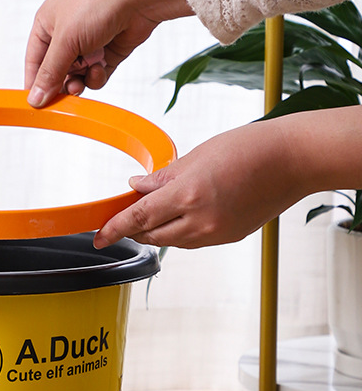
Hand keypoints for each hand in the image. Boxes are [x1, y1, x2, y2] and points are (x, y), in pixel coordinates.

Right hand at [24, 0, 191, 107]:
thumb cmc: (98, 4)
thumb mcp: (65, 41)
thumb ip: (49, 73)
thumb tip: (34, 98)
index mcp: (47, 22)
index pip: (34, 60)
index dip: (34, 82)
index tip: (36, 103)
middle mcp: (65, 33)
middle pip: (55, 72)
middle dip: (60, 84)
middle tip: (63, 96)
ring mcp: (86, 44)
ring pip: (75, 77)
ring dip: (79, 82)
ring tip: (83, 81)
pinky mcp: (106, 53)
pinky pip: (94, 76)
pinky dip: (96, 77)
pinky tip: (100, 69)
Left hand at [93, 119, 307, 249]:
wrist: (293, 161)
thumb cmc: (249, 149)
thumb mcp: (196, 156)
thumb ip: (162, 177)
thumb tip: (135, 187)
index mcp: (188, 195)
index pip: (139, 218)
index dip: (114, 229)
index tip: (98, 237)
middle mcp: (200, 220)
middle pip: (151, 234)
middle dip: (134, 228)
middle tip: (123, 217)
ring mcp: (215, 233)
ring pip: (171, 241)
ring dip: (156, 231)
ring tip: (153, 213)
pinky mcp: (228, 238)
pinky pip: (191, 241)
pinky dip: (178, 232)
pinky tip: (181, 216)